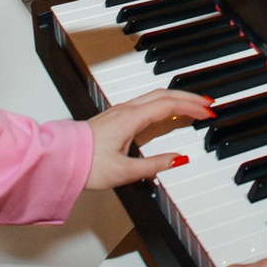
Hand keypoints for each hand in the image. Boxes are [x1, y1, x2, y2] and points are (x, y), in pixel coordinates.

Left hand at [84, 89, 215, 189]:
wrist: (58, 159)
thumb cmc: (85, 165)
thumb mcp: (124, 172)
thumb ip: (154, 166)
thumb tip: (178, 159)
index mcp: (131, 119)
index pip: (168, 106)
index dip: (191, 107)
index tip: (208, 111)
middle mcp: (126, 110)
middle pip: (164, 94)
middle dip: (189, 97)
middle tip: (207, 104)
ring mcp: (120, 111)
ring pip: (154, 95)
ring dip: (176, 98)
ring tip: (192, 105)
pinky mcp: (115, 117)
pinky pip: (146, 102)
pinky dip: (163, 103)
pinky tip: (166, 112)